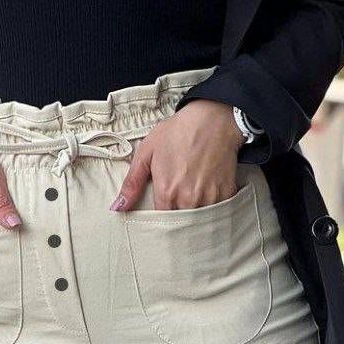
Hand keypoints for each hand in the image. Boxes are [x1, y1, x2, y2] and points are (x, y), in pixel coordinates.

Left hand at [111, 101, 243, 211]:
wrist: (213, 118)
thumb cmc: (178, 132)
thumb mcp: (147, 152)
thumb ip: (132, 183)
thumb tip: (117, 208)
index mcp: (167, 193)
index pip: (160, 223)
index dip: (159, 221)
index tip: (161, 214)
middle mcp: (188, 200)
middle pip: (180, 225)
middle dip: (177, 222)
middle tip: (177, 209)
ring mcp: (209, 199)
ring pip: (199, 222)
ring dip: (194, 218)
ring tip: (193, 199)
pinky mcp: (226, 195)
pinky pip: (217, 213)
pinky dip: (212, 209)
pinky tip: (208, 194)